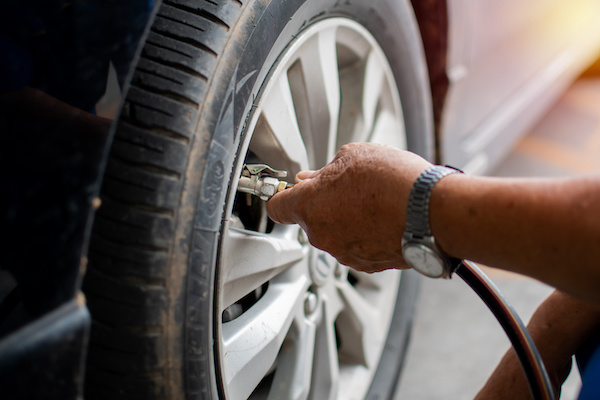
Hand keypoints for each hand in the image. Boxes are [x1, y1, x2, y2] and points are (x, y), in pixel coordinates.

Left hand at [266, 142, 431, 272]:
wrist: (430, 210)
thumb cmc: (393, 181)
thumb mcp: (352, 156)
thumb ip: (326, 171)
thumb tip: (317, 178)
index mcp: (309, 206)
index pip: (277, 207)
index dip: (283, 196)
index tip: (289, 191)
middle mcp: (322, 235)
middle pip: (310, 219)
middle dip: (323, 204)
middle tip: (347, 187)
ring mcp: (344, 253)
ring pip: (335, 234)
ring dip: (346, 220)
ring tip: (374, 202)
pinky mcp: (367, 264)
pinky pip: (357, 247)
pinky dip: (365, 235)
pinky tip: (384, 218)